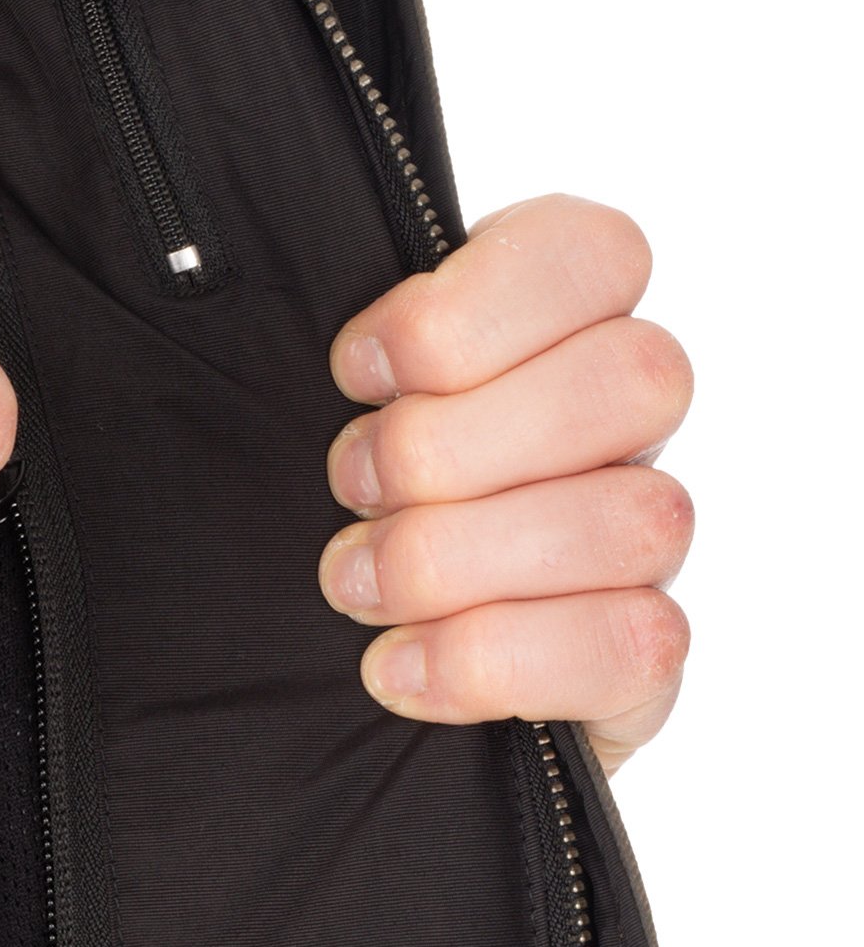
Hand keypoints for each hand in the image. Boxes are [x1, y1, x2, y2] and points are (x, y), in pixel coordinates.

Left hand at [319, 195, 692, 772]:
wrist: (307, 690)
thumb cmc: (322, 533)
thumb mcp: (305, 434)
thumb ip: (354, 377)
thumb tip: (347, 358)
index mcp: (553, 340)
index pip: (599, 256)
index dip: (471, 309)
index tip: (355, 372)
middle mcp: (618, 437)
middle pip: (637, 381)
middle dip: (456, 444)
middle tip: (350, 486)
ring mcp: (641, 550)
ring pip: (639, 519)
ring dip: (463, 557)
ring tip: (357, 583)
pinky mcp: (633, 661)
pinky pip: (637, 647)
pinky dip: (494, 660)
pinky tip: (397, 666)